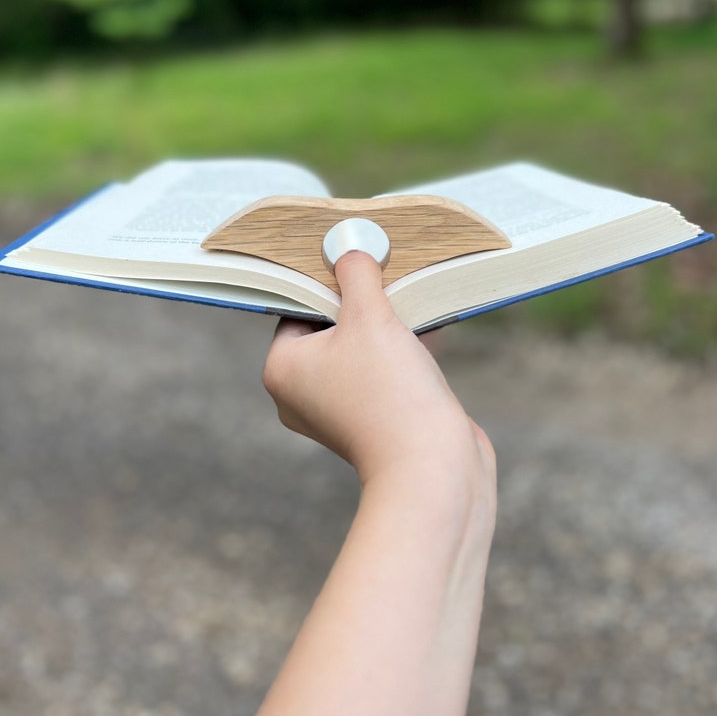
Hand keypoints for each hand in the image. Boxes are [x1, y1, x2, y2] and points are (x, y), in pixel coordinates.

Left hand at [263, 251, 493, 491]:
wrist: (434, 470)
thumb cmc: (390, 393)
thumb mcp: (370, 317)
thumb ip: (356, 274)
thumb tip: (350, 245)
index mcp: (282, 369)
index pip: (297, 306)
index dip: (327, 278)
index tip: (355, 255)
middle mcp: (302, 394)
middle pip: (331, 325)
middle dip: (363, 299)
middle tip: (388, 268)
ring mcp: (339, 410)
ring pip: (361, 348)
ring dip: (388, 322)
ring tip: (413, 293)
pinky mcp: (376, 420)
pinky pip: (384, 370)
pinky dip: (404, 348)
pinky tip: (432, 323)